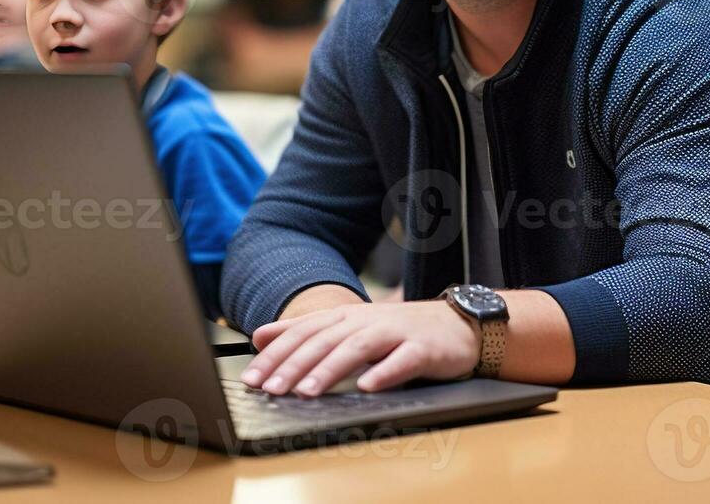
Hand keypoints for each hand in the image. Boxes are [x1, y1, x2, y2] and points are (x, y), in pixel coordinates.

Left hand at [243, 300, 478, 397]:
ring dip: (330, 369)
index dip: (276, 354)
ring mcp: (396, 333)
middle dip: (294, 365)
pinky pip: (403, 361)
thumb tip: (260, 337)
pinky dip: (385, 373)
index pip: (304, 333)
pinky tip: (368, 386)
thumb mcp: (349, 326)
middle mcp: (367, 321)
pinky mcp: (423, 349)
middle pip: (325, 341)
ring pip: (358, 348)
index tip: (252, 377)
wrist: (457, 326)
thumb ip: (305, 331)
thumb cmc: (399, 332)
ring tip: (308, 391)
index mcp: (346, 317)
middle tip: (270, 388)